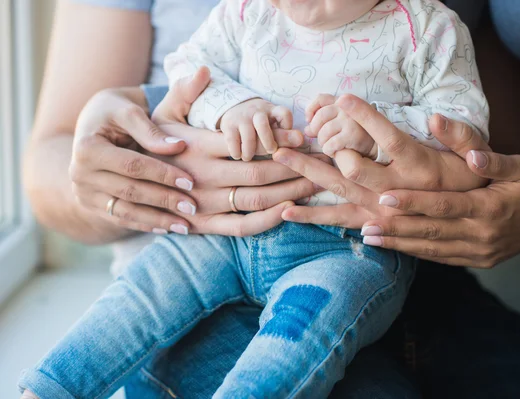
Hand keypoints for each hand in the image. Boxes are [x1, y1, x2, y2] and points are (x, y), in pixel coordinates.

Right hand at [69, 70, 211, 234]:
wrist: (92, 125)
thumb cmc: (114, 112)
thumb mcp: (127, 110)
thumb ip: (150, 130)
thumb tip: (179, 146)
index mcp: (87, 148)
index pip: (132, 166)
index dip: (162, 174)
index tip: (190, 181)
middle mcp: (80, 174)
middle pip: (130, 191)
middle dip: (164, 200)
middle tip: (193, 206)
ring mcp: (84, 193)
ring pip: (125, 211)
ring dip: (157, 220)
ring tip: (185, 225)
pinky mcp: (91, 205)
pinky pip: (121, 218)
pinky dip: (146, 225)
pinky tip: (168, 228)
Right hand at [151, 69, 322, 236]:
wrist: (127, 186)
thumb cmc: (154, 144)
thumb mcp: (162, 114)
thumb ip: (185, 92)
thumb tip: (205, 70)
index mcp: (195, 147)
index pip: (247, 143)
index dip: (281, 142)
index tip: (306, 138)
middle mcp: (201, 176)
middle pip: (259, 173)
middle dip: (296, 167)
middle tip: (322, 161)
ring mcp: (203, 204)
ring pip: (255, 199)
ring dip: (290, 192)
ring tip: (316, 182)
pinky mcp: (203, 225)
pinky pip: (241, 227)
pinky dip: (267, 221)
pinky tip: (289, 209)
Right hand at [218, 98, 293, 160]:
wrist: (234, 109)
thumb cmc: (260, 123)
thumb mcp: (273, 124)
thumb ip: (286, 134)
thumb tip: (301, 140)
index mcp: (272, 110)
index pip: (284, 113)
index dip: (287, 127)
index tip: (287, 140)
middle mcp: (257, 112)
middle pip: (263, 125)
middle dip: (268, 141)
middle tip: (271, 152)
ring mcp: (241, 117)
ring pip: (248, 136)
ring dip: (251, 150)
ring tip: (249, 158)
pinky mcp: (228, 125)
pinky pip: (232, 139)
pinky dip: (236, 151)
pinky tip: (238, 156)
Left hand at [273, 94, 489, 226]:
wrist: (476, 227)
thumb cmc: (472, 185)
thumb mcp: (476, 156)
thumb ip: (460, 136)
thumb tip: (436, 116)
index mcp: (420, 168)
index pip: (390, 138)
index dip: (367, 117)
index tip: (343, 96)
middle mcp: (396, 191)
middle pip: (350, 170)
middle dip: (315, 157)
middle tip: (283, 145)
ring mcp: (383, 211)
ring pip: (339, 195)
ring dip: (305, 182)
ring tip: (277, 167)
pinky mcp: (376, 225)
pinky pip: (340, 222)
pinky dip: (314, 217)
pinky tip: (287, 211)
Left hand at [305, 94, 376, 158]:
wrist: (380, 146)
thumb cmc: (358, 135)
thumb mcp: (344, 122)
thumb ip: (325, 121)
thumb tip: (306, 130)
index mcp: (344, 102)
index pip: (321, 99)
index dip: (310, 110)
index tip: (309, 121)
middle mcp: (348, 108)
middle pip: (319, 117)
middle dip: (315, 130)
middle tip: (322, 140)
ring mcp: (351, 120)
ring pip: (323, 133)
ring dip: (323, 143)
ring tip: (332, 147)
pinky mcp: (353, 135)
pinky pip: (330, 145)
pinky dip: (329, 151)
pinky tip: (336, 153)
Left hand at [362, 150, 519, 267]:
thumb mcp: (519, 164)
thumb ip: (486, 155)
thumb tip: (459, 140)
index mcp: (490, 209)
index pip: (444, 205)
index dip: (413, 202)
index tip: (384, 197)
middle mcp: (482, 235)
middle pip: (431, 232)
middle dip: (395, 229)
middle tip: (364, 226)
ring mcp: (479, 252)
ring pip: (432, 249)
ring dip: (399, 244)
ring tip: (369, 238)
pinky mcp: (478, 260)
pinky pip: (442, 258)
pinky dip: (417, 252)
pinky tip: (395, 247)